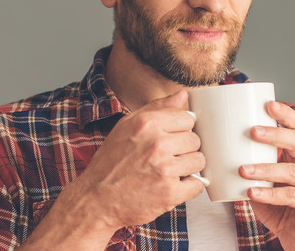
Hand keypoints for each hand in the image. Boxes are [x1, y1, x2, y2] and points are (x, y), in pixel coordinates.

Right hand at [73, 90, 205, 228]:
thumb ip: (157, 108)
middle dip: (184, 149)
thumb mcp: (127, 126)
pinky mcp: (170, 193)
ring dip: (187, 168)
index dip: (180, 129)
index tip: (171, 138)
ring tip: (167, 171)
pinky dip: (188, 187)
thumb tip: (182, 95)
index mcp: (147, 124)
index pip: (188, 118)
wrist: (96, 200)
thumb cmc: (110, 163)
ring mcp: (165, 169)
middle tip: (166, 157)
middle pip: (195, 139)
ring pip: (199, 160)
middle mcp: (157, 144)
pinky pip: (197, 185)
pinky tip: (171, 185)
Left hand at [239, 101, 294, 250]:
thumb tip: (216, 149)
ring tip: (242, 170)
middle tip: (252, 131)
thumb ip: (249, 165)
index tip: (267, 104)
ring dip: (265, 169)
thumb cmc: (279, 207)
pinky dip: (271, 194)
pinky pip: (293, 196)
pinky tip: (252, 193)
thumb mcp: (261, 182)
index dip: (285, 114)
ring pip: (292, 171)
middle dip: (275, 135)